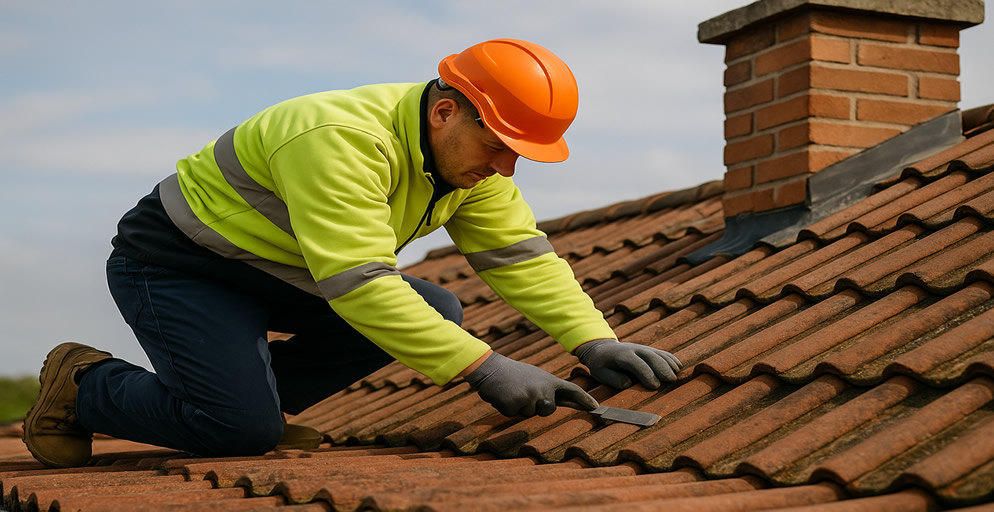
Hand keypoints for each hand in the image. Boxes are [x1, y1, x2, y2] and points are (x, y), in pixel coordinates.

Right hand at [465, 352, 598, 416]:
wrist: (490, 368)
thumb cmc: (513, 374)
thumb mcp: (535, 377)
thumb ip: (548, 390)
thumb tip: (558, 403)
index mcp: (549, 380)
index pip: (572, 390)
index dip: (585, 400)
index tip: (597, 408)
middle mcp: (543, 389)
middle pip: (548, 410)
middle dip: (537, 406)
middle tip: (524, 392)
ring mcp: (529, 397)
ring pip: (529, 414)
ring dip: (520, 406)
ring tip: (513, 391)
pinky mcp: (515, 405)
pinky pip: (514, 415)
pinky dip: (507, 408)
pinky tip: (504, 395)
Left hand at [574, 339, 681, 389]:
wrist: (602, 348)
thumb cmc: (601, 364)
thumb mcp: (601, 373)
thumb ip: (614, 379)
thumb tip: (629, 383)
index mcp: (622, 356)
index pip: (637, 364)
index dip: (647, 374)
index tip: (655, 386)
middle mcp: (634, 349)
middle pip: (652, 357)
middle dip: (662, 368)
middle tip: (671, 380)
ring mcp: (643, 348)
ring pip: (659, 354)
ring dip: (669, 364)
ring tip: (676, 375)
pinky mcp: (649, 350)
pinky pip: (662, 353)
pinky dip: (671, 359)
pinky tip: (679, 367)